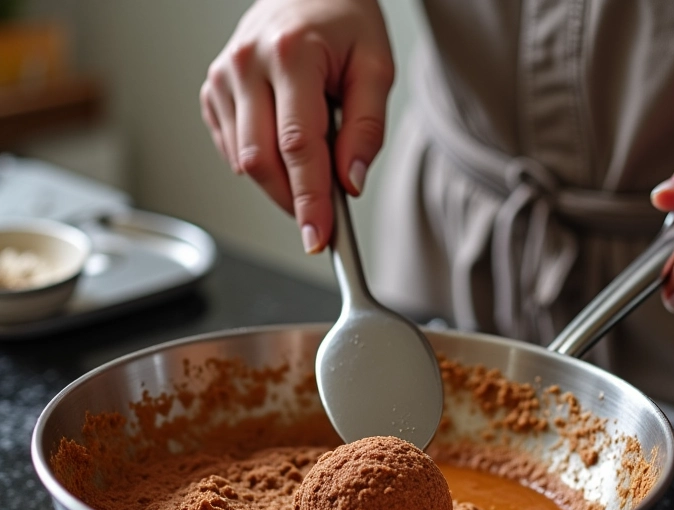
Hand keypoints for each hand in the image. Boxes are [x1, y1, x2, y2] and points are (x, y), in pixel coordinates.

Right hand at [200, 0, 393, 252]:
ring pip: (245, 164)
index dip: (309, 199)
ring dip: (280, 184)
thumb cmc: (343, 22)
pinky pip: (233, 152)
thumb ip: (368, 128)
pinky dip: (262, 166)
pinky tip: (283, 146)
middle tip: (321, 218)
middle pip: (262, 162)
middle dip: (293, 201)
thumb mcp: (376, 67)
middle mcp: (246, 65)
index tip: (317, 237)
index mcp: (290, 54)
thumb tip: (351, 182)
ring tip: (311, 160)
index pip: (297, 146)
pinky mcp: (212, 93)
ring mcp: (222, 79)